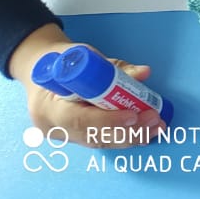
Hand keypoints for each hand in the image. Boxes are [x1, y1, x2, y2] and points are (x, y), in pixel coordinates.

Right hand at [10, 24, 163, 148]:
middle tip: (154, 120)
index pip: (79, 120)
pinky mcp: (74, 137)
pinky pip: (100, 140)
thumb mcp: (85, 57)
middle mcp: (53, 127)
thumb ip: (114, 67)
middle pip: (93, 137)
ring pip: (99, 142)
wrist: (43, 71)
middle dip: (127, 131)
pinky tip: (145, 132)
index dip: (107, 121)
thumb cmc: (62, 62)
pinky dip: (123, 136)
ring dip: (131, 137)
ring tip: (156, 128)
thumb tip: (144, 73)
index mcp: (48, 106)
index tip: (133, 116)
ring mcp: (63, 136)